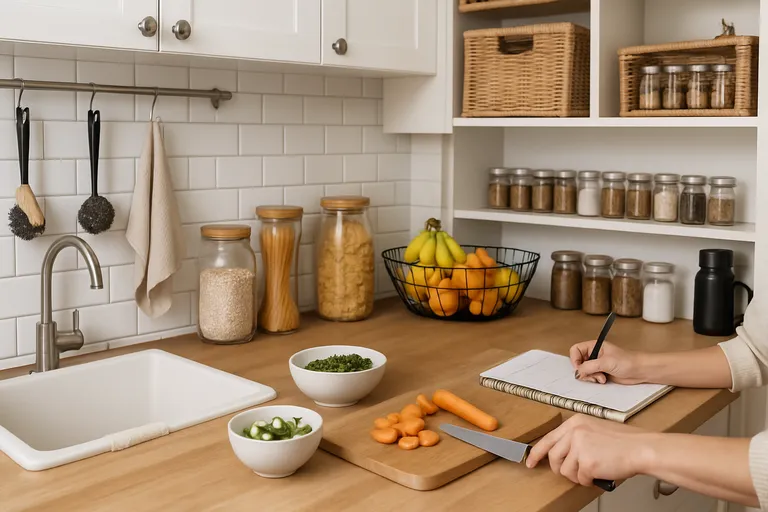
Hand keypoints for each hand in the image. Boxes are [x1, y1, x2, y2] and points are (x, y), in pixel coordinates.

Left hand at [526, 415, 648, 486]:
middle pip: (553, 457)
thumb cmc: (623, 442)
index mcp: (575, 422)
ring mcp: (579, 446)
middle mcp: (574, 431)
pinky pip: (580, 478)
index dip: (537, 453)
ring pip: (565, 470)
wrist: (641, 448)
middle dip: (562, 468)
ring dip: (577, 475)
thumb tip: (562, 453)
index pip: (548, 439)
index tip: (530, 462)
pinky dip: (589, 480)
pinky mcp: (586, 462)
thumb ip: (576, 438)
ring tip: (592, 471)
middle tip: (574, 472)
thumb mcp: (594, 430)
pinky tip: (599, 473)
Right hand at [570, 340, 645, 384]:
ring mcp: (597, 364)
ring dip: (590, 376)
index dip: (575, 359)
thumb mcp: (606, 362)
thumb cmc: (627, 361)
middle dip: (584, 370)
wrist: (639, 371)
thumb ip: (589, 366)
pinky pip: (590, 377)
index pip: (576, 350)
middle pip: (578, 362)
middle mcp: (594, 354)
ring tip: (601, 377)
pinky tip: (603, 380)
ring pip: (584, 371)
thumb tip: (577, 372)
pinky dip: (594, 380)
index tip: (579, 368)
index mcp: (594, 346)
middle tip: (592, 374)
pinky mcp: (601, 373)